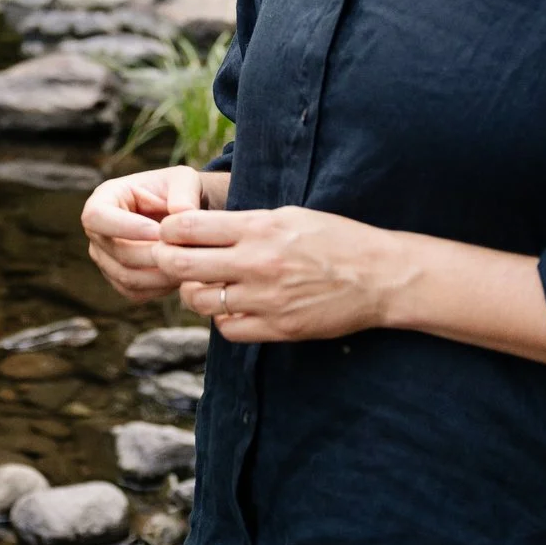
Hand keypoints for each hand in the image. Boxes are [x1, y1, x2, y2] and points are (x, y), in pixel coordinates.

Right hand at [82, 166, 207, 300]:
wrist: (184, 217)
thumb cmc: (179, 192)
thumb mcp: (184, 180)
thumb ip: (184, 191)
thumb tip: (183, 211)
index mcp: (104, 198)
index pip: (96, 216)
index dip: (125, 228)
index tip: (159, 231)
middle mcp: (97, 232)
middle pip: (116, 251)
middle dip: (153, 254)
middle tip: (186, 251)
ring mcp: (105, 259)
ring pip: (126, 277)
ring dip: (160, 274)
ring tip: (189, 263)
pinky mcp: (119, 280)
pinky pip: (136, 292)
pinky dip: (160, 288)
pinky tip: (182, 274)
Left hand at [154, 204, 392, 342]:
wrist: (379, 277)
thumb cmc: (336, 239)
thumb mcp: (289, 215)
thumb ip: (246, 223)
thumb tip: (203, 228)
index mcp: (258, 228)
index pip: (186, 226)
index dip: (168, 230)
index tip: (169, 232)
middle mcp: (256, 263)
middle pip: (181, 264)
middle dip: (166, 261)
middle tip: (168, 260)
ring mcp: (265, 299)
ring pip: (199, 301)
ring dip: (193, 292)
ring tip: (204, 285)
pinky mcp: (277, 328)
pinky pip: (228, 329)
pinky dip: (222, 319)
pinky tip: (233, 308)